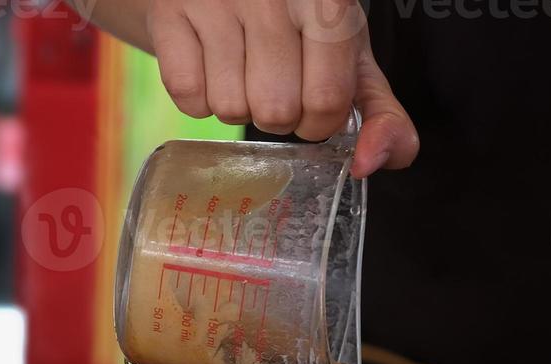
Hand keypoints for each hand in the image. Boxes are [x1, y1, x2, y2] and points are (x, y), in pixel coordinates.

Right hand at [144, 0, 418, 176]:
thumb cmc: (299, 26)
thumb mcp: (348, 58)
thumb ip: (380, 114)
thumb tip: (371, 162)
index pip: (328, 99)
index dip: (318, 120)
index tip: (311, 100)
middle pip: (276, 110)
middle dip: (277, 116)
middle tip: (274, 83)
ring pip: (230, 107)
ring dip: (237, 106)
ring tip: (241, 71)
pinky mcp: (171, 11)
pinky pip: (187, 95)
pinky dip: (199, 100)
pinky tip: (209, 67)